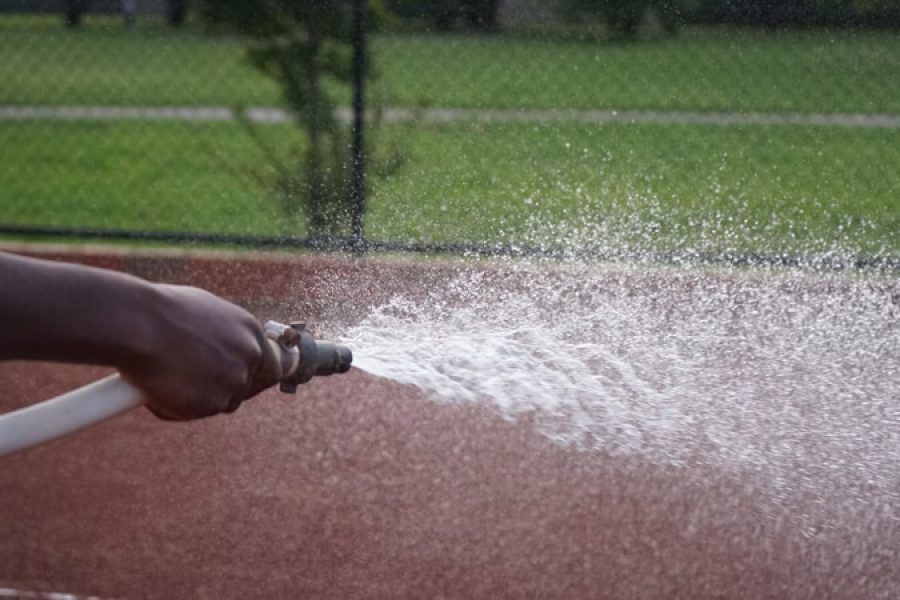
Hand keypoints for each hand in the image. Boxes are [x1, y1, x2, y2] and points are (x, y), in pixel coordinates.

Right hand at [120, 284, 283, 419]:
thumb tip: (218, 349)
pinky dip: (178, 406)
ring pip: (223, 402)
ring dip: (200, 398)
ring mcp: (233, 380)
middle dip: (225, 390)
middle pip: (248, 387)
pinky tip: (159, 385)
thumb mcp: (203, 312)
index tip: (239, 381)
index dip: (253, 377)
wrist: (137, 324)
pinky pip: (198, 412)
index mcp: (249, 330)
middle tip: (196, 385)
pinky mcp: (212, 402)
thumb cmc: (159, 312)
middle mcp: (249, 355)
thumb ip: (222, 335)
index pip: (271, 365)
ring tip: (168, 376)